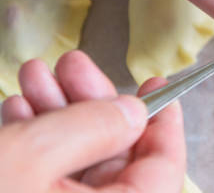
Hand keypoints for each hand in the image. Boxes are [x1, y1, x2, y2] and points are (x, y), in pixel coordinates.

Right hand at [0, 51, 185, 192]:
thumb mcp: (35, 157)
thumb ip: (94, 130)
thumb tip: (134, 112)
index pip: (165, 171)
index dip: (164, 123)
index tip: (157, 85)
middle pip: (115, 159)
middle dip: (92, 104)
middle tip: (74, 65)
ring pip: (78, 163)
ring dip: (57, 113)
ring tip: (36, 75)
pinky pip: (50, 178)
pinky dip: (36, 142)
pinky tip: (19, 108)